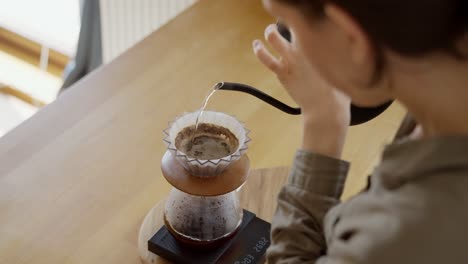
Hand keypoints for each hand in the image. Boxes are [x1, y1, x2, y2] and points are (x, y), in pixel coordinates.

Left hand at [253, 24, 350, 157]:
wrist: (326, 107)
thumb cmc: (337, 90)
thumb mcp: (343, 66)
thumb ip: (337, 55)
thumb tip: (340, 50)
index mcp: (320, 43)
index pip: (308, 23)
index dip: (303, 21)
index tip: (303, 24)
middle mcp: (305, 47)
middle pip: (291, 23)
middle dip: (287, 22)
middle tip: (286, 24)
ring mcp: (292, 59)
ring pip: (274, 38)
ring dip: (270, 32)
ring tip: (269, 31)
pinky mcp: (283, 73)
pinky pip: (267, 59)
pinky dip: (260, 51)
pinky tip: (257, 45)